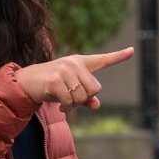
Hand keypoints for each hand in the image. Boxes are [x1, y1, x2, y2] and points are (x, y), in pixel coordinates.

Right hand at [17, 47, 134, 109]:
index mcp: (80, 63)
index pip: (103, 59)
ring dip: (74, 105)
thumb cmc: (51, 86)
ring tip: (64, 102)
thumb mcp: (70, 90)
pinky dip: (67, 108)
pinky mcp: (55, 81)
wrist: (26, 82)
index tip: (132, 50)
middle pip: (95, 89)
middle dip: (85, 99)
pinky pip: (70, 101)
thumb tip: (96, 105)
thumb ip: (85, 98)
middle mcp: (74, 63)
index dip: (119, 56)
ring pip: (82, 97)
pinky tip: (60, 107)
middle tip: (72, 100)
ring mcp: (64, 71)